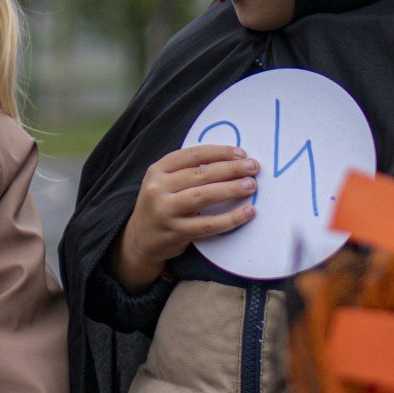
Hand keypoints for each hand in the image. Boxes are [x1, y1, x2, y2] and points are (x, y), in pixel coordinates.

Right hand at [110, 145, 258, 289]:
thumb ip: (187, 171)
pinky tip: (247, 212)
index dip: (219, 152)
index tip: (241, 153)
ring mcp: (165, 211)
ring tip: (251, 185)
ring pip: (204, 196)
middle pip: (200, 174)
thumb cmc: (161, 205)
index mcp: (157, 170)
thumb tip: (229, 160)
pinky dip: (230, 218)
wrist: (140, 240)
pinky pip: (208, 224)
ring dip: (231, 189)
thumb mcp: (163, 183)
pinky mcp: (175, 233)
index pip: (192, 155)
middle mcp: (158, 189)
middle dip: (230, 169)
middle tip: (253, 167)